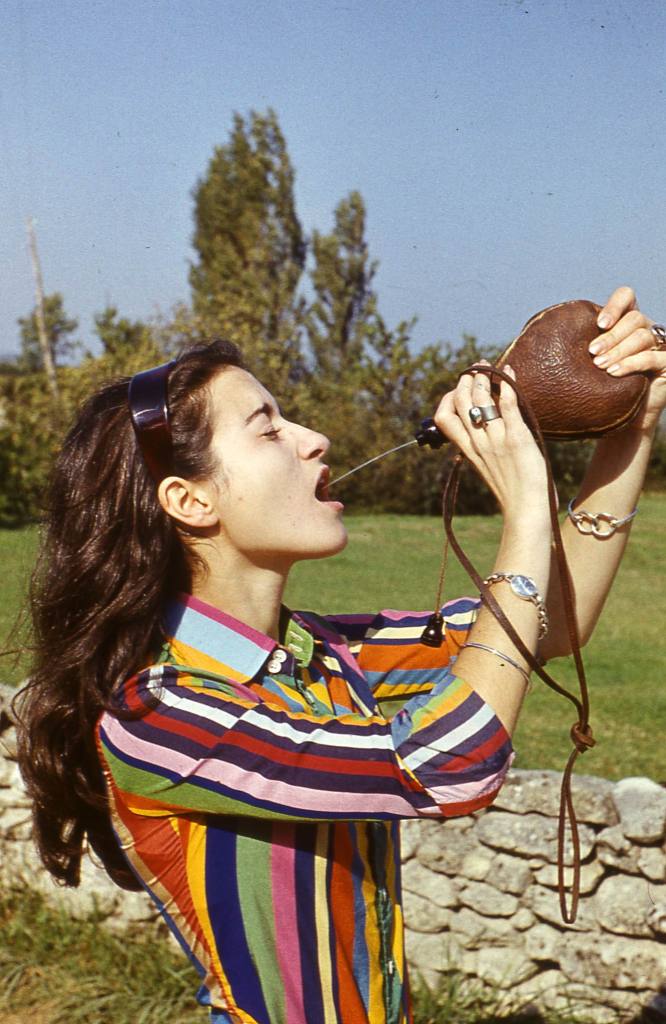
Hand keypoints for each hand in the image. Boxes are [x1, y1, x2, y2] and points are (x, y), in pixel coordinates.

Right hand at [433, 362, 548, 519]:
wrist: (526, 509)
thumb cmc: (511, 490)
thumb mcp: (488, 467)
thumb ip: (482, 447)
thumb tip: (482, 428)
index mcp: (468, 450)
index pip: (444, 419)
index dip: (448, 400)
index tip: (458, 391)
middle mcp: (478, 442)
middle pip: (462, 402)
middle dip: (467, 380)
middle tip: (476, 368)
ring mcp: (496, 439)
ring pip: (482, 398)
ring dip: (485, 377)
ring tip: (489, 368)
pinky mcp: (517, 438)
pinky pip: (508, 405)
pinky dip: (508, 384)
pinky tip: (510, 373)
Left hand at [589, 285, 665, 432]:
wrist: (622, 419)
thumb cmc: (601, 388)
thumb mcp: (588, 361)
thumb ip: (581, 343)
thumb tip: (546, 333)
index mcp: (627, 322)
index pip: (627, 297)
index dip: (615, 305)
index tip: (599, 323)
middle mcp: (646, 329)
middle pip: (634, 319)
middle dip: (611, 336)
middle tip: (592, 352)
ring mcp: (659, 346)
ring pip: (642, 337)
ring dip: (618, 350)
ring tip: (600, 366)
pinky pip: (651, 357)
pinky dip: (630, 363)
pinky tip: (614, 372)